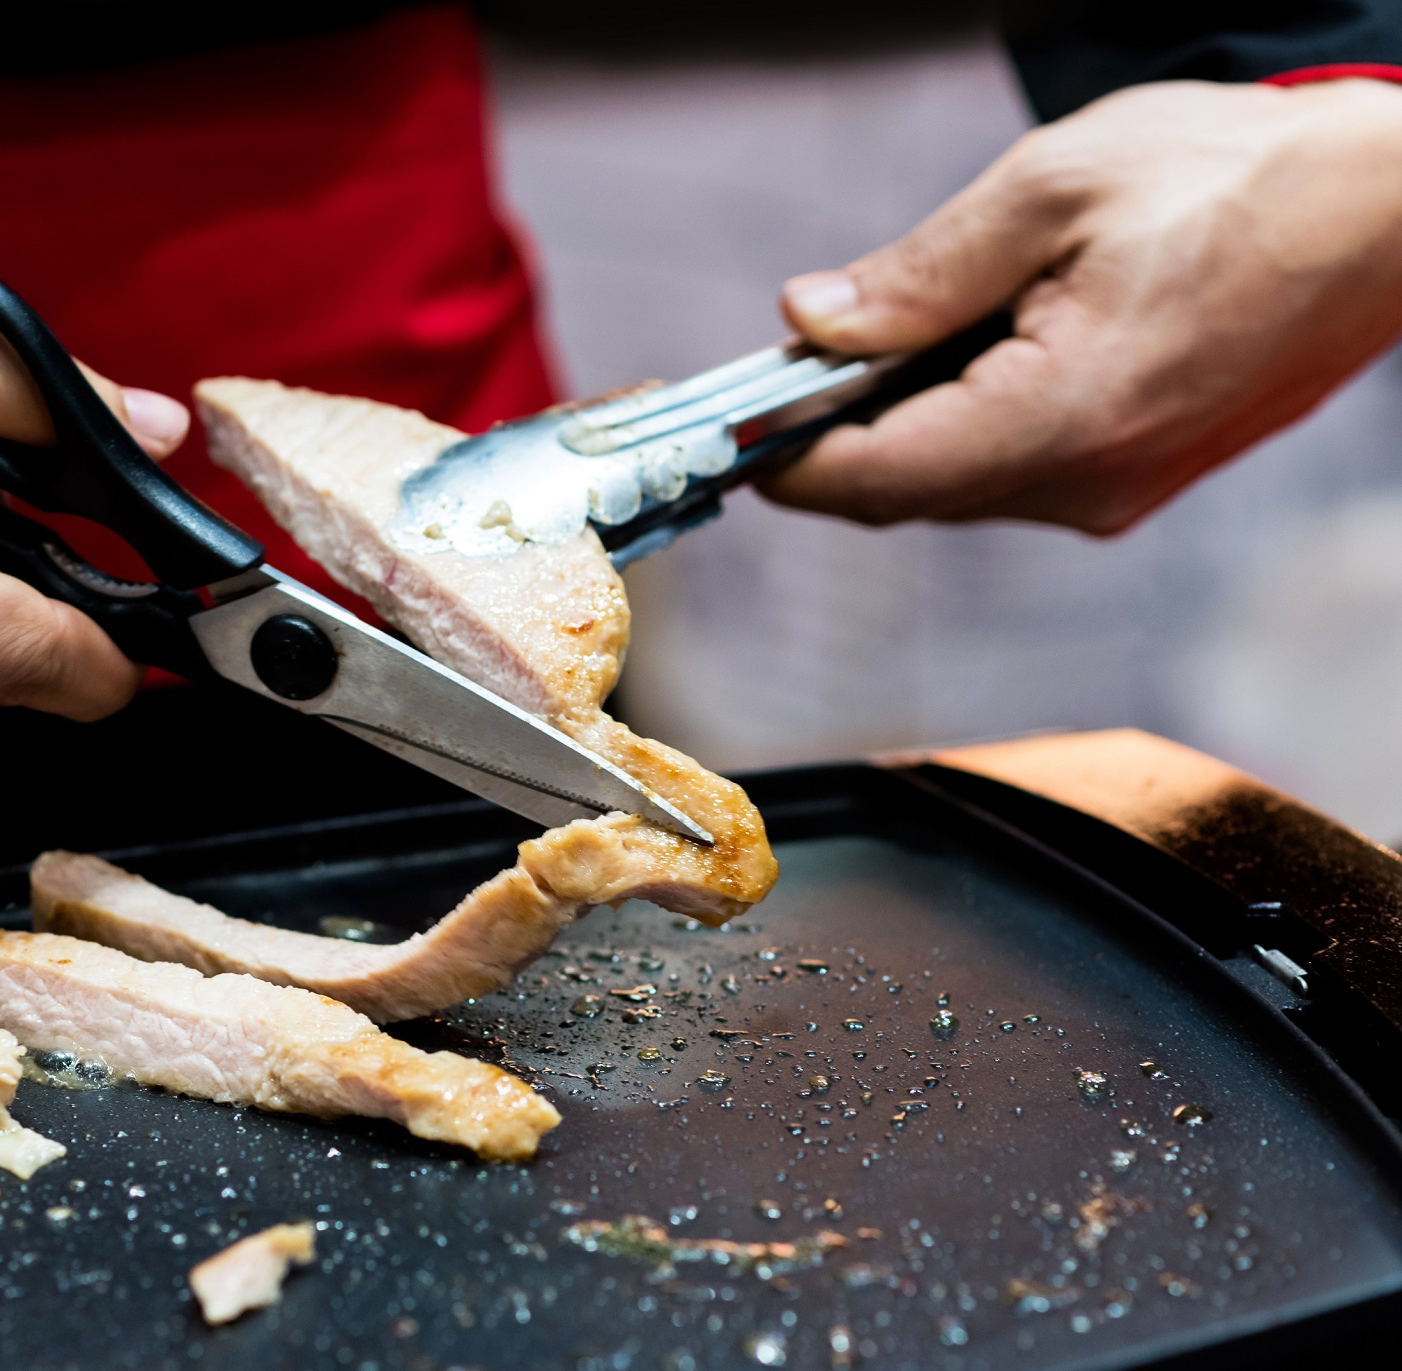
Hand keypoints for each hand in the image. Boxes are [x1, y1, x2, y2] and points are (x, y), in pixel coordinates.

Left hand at [766, 78, 1401, 532]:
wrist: (1392, 208)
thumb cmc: (1243, 179)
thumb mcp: (1051, 190)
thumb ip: (917, 275)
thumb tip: (811, 320)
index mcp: (1056, 421)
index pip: (869, 482)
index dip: (784, 460)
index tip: (732, 427)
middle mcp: (1083, 485)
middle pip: (903, 494)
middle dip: (835, 435)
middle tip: (796, 361)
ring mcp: (1114, 492)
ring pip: (956, 484)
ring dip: (903, 424)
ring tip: (897, 334)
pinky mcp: (1135, 476)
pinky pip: (1013, 470)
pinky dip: (965, 422)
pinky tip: (972, 350)